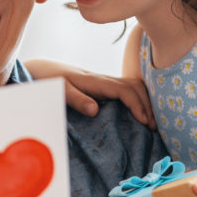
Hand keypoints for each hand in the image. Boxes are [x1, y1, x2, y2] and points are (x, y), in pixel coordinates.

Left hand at [24, 58, 153, 127]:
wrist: (42, 69)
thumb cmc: (49, 79)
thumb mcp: (59, 90)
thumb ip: (76, 99)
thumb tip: (95, 110)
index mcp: (95, 82)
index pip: (125, 90)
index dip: (138, 105)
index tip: (145, 122)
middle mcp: (103, 80)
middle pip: (135, 87)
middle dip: (147, 105)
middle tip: (154, 126)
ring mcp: (104, 82)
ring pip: (133, 87)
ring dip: (144, 101)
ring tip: (151, 122)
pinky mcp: (102, 87)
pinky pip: (125, 91)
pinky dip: (137, 100)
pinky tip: (139, 114)